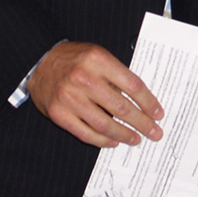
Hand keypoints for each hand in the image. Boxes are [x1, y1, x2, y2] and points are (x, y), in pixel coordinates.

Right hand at [26, 42, 163, 148]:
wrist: (39, 62)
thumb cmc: (72, 58)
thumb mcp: (97, 55)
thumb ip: (116, 74)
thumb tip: (141, 100)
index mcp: (98, 61)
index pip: (132, 85)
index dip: (148, 102)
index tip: (157, 113)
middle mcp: (84, 79)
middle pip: (121, 107)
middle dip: (142, 122)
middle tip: (154, 132)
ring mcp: (70, 98)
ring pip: (105, 124)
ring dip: (124, 134)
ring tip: (136, 138)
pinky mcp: (59, 114)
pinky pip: (86, 133)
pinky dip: (103, 140)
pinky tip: (114, 141)